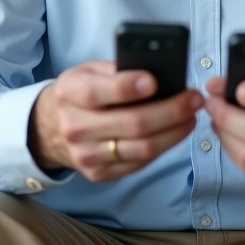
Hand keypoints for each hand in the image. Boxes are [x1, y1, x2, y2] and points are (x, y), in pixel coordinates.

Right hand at [29, 60, 203, 182]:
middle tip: (193, 98)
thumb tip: (158, 73)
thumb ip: (116, 69)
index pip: (97, 92)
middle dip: (170, 111)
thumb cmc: (79, 93)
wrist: (51, 129)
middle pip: (131, 124)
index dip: (128, 87)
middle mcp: (76, 127)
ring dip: (174, 132)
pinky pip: (140, 162)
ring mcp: (87, 155)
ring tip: (192, 116)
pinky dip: (164, 147)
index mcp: (69, 93)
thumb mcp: (88, 70)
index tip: (155, 81)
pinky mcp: (100, 174)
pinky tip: (176, 132)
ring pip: (142, 148)